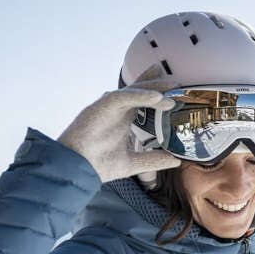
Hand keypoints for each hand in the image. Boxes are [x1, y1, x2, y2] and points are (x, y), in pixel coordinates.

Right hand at [58, 88, 180, 181]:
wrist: (76, 171)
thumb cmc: (97, 164)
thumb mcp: (132, 163)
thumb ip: (153, 160)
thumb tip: (176, 160)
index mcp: (122, 119)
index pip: (142, 100)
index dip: (157, 92)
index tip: (176, 89)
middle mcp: (116, 111)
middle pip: (139, 91)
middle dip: (158, 83)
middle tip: (178, 81)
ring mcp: (107, 108)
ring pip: (132, 91)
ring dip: (152, 87)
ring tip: (172, 87)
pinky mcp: (99, 108)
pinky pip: (121, 97)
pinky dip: (139, 95)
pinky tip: (156, 97)